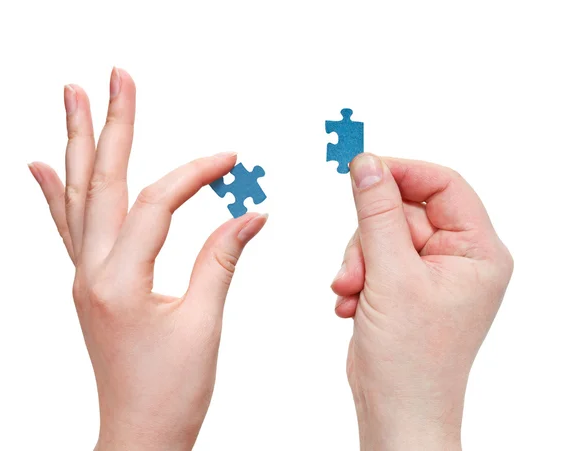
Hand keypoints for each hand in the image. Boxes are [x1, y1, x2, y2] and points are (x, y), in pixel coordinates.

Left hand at [29, 68, 266, 450]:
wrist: (139, 434)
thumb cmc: (169, 391)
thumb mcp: (202, 323)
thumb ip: (221, 259)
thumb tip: (251, 214)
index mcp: (118, 280)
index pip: (159, 204)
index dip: (197, 174)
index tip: (231, 159)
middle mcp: (90, 272)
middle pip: (102, 182)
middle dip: (112, 124)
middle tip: (115, 77)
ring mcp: (84, 276)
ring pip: (79, 197)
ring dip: (79, 145)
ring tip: (73, 101)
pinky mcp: (90, 283)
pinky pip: (69, 228)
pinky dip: (55, 193)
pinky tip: (42, 166)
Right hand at [331, 154, 512, 449]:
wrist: (396, 408)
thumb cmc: (411, 357)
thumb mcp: (391, 276)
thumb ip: (376, 213)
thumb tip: (366, 163)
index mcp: (477, 251)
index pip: (444, 185)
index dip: (402, 172)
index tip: (362, 169)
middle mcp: (457, 258)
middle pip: (403, 211)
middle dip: (369, 239)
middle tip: (355, 271)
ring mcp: (429, 272)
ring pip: (381, 234)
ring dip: (357, 261)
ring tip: (351, 293)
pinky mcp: (404, 285)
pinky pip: (372, 257)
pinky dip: (356, 277)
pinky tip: (352, 305)